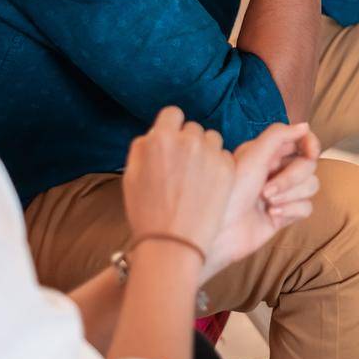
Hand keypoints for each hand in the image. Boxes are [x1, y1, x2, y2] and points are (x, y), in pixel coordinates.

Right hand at [122, 107, 235, 257]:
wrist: (172, 243)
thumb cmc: (147, 213)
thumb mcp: (131, 176)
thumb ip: (142, 148)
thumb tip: (154, 134)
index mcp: (160, 138)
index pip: (172, 114)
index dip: (171, 128)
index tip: (172, 143)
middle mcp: (188, 140)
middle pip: (192, 128)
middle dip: (188, 142)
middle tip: (182, 167)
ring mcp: (210, 153)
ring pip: (212, 139)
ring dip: (206, 152)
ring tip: (196, 179)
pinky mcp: (227, 168)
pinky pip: (224, 156)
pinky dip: (219, 167)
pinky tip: (208, 187)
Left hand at [204, 122, 322, 278]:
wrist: (220, 232)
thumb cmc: (230, 192)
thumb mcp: (252, 156)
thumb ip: (279, 135)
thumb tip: (305, 126)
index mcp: (268, 153)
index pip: (301, 141)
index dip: (311, 144)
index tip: (310, 153)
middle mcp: (277, 171)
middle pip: (308, 165)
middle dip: (290, 179)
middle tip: (266, 191)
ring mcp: (283, 193)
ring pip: (311, 186)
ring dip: (290, 195)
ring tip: (266, 203)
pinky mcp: (286, 214)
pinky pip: (306, 207)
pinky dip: (291, 211)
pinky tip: (271, 215)